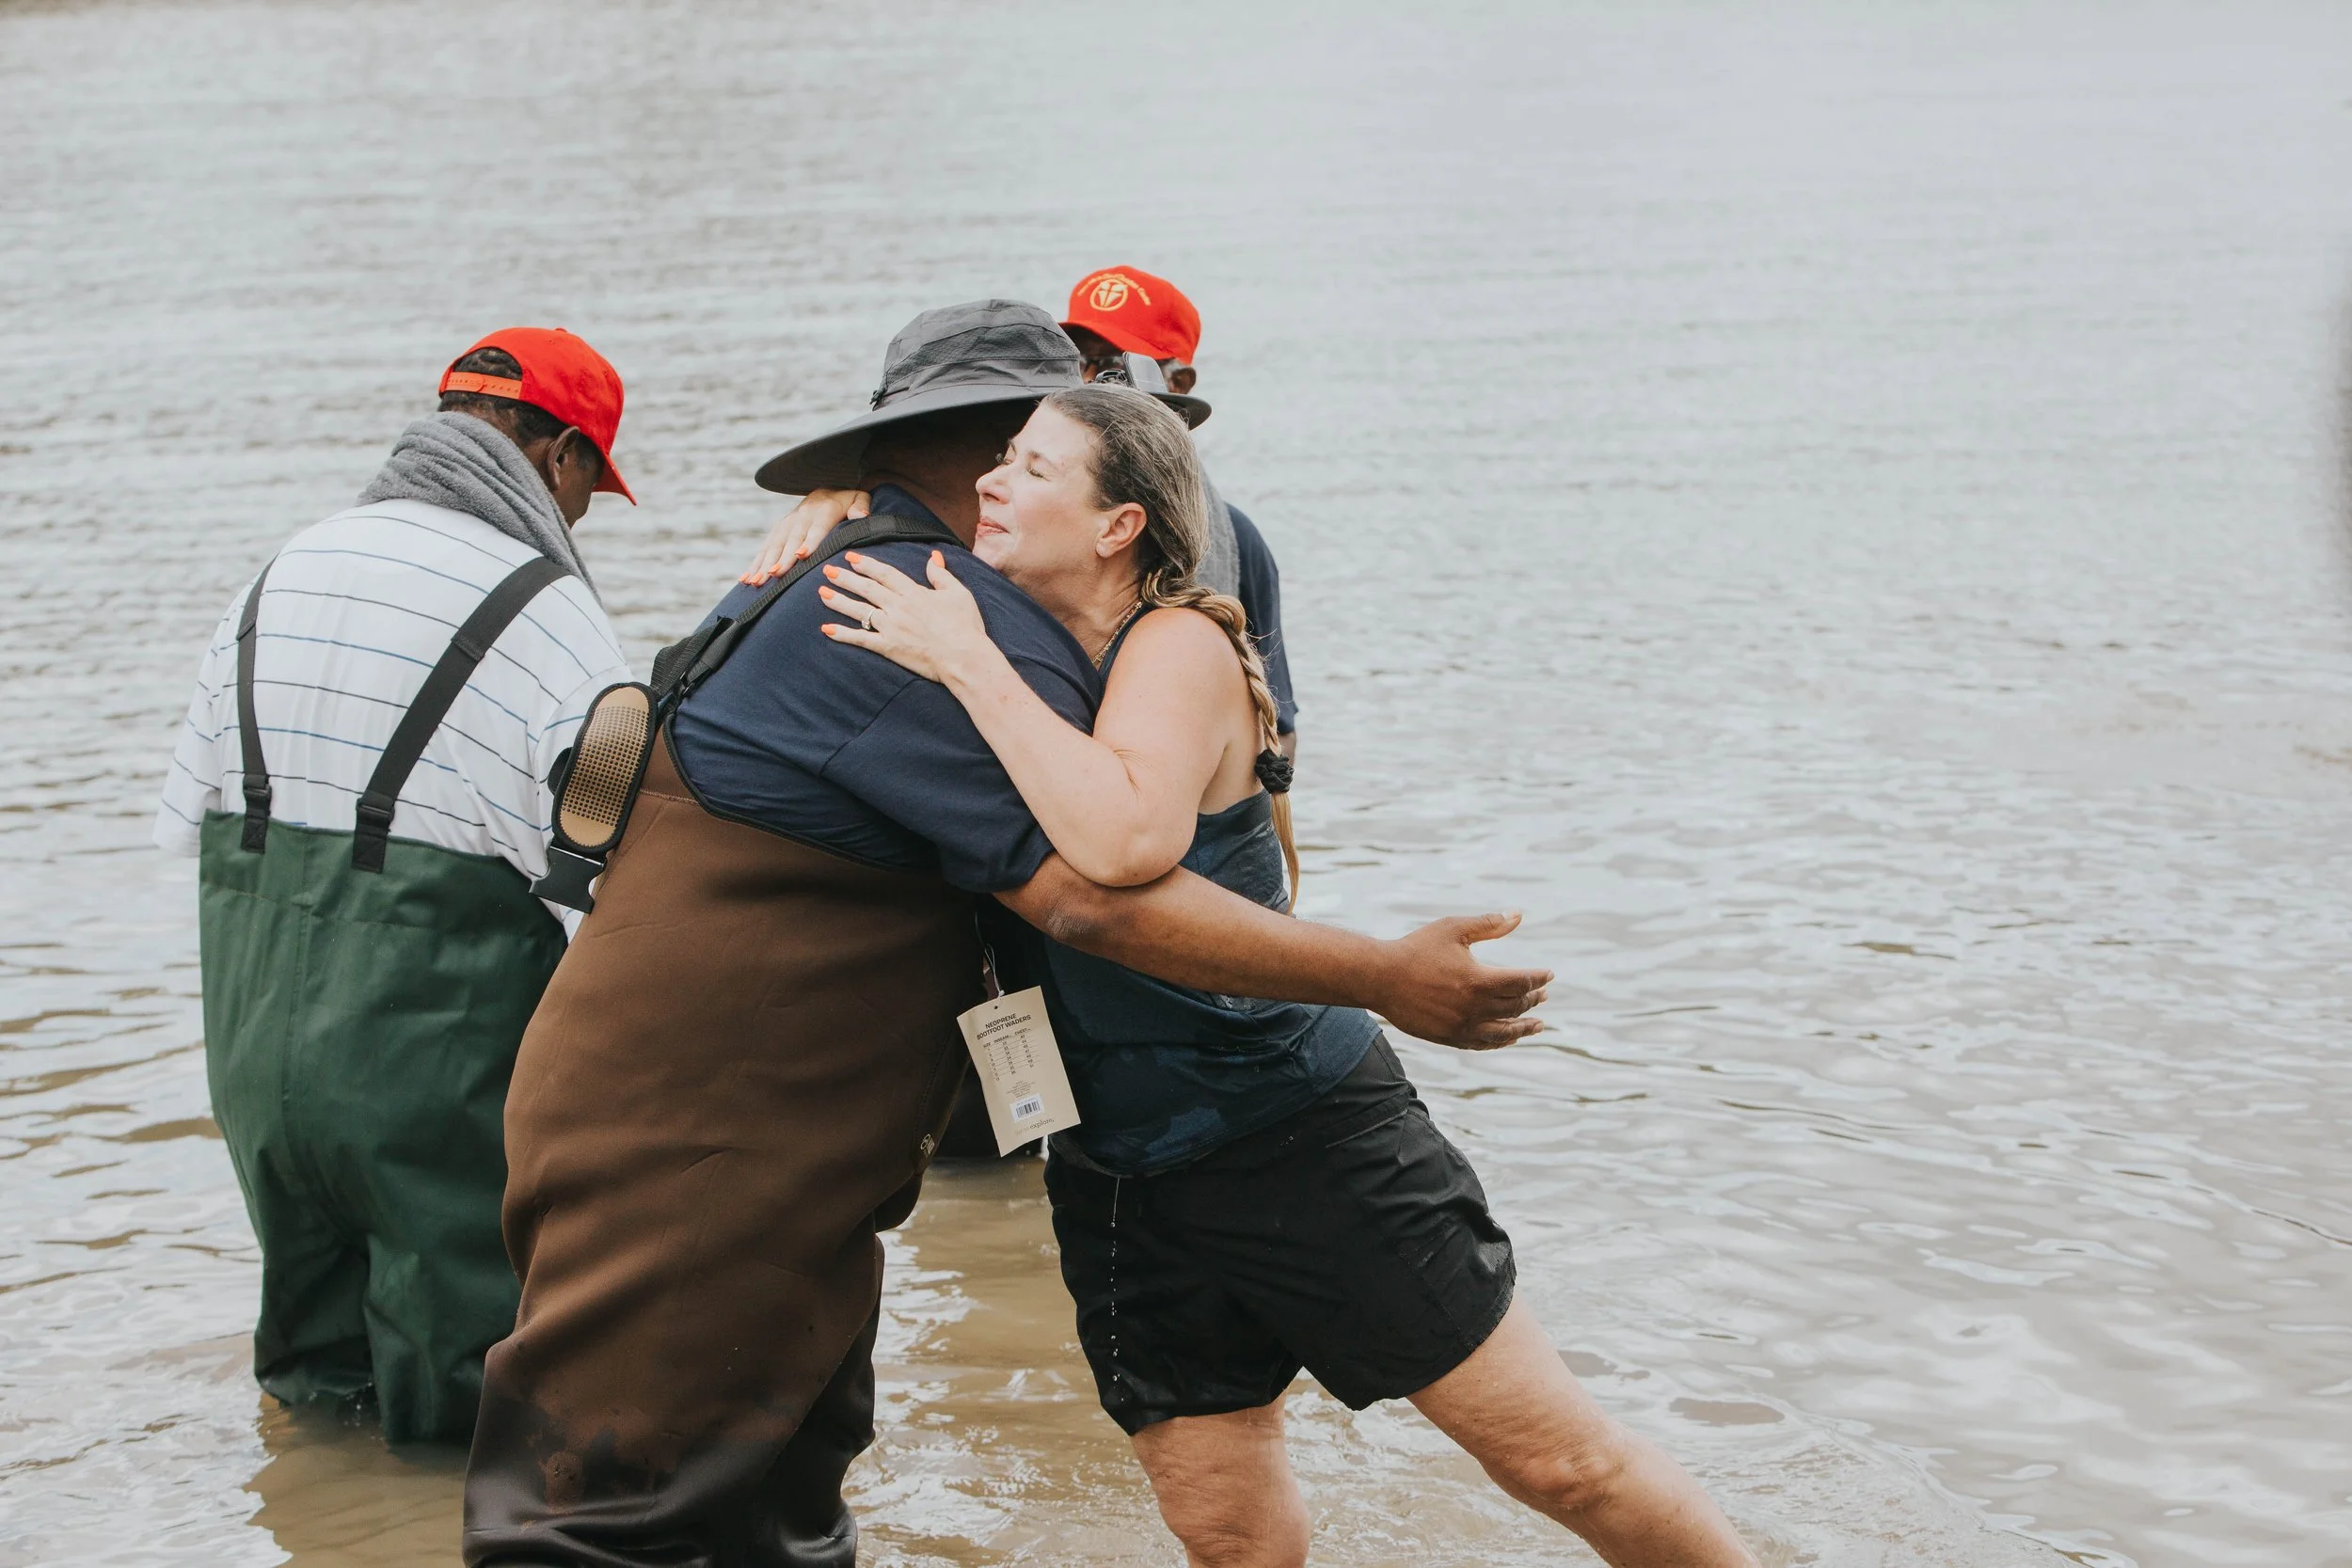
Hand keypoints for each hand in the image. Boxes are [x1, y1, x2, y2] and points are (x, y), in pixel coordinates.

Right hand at [741, 488, 871, 583]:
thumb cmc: (846, 501)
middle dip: (781, 559)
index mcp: (823, 511)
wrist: (826, 488)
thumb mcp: (858, 498)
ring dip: (763, 564)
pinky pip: (764, 547)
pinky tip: (746, 579)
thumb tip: (861, 516)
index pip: (816, 529)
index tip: (801, 556)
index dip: (809, 542)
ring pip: (773, 545)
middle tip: (773, 575)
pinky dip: (755, 564)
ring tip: (756, 582)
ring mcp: (787, 523)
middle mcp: (801, 516)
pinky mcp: (778, 530)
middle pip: (790, 540)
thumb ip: (861, 507)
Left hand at [819, 549, 993, 684]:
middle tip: (827, 570)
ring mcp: (891, 627)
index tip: (851, 557)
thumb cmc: (965, 627)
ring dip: (839, 601)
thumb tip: (933, 557)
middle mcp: (898, 607)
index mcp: (914, 593)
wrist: (963, 658)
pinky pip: (861, 639)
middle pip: (867, 589)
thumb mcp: (958, 594)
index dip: (867, 564)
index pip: (885, 574)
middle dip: (845, 578)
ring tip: (821, 593)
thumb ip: (941, 575)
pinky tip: (827, 629)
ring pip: (859, 611)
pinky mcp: (889, 647)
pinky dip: (843, 634)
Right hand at [1372, 911, 1550, 1048]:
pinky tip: (1507, 1037)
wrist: (1380, 978)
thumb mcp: (1453, 929)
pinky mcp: (1449, 1038)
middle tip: (1543, 995)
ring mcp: (1461, 1027)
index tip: (1548, 975)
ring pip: (1503, 1032)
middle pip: (1515, 1007)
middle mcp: (1474, 1008)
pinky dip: (1499, 1041)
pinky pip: (1482, 1044)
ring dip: (1524, 1028)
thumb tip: (1518, 915)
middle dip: (1533, 1000)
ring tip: (1538, 1026)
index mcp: (1479, 980)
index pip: (1522, 983)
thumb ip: (1488, 924)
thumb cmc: (1416, 948)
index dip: (1538, 979)